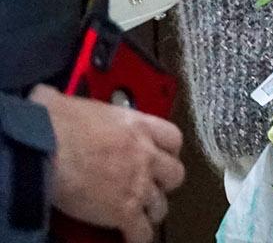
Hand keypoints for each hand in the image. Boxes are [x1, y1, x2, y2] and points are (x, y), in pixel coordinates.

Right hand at [30, 85, 184, 242]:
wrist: (43, 145)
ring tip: (140, 214)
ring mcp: (138, 184)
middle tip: (150, 186)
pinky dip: (138, 236)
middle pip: (174, 174)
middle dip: (164, 182)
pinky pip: (141, 230)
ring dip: (151, 210)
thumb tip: (50, 97)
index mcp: (138, 125)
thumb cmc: (53, 121)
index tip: (160, 155)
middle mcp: (146, 154)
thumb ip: (77, 106)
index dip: (168, 150)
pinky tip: (132, 238)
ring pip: (161, 204)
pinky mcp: (123, 210)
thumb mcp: (72, 102)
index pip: (173, 138)